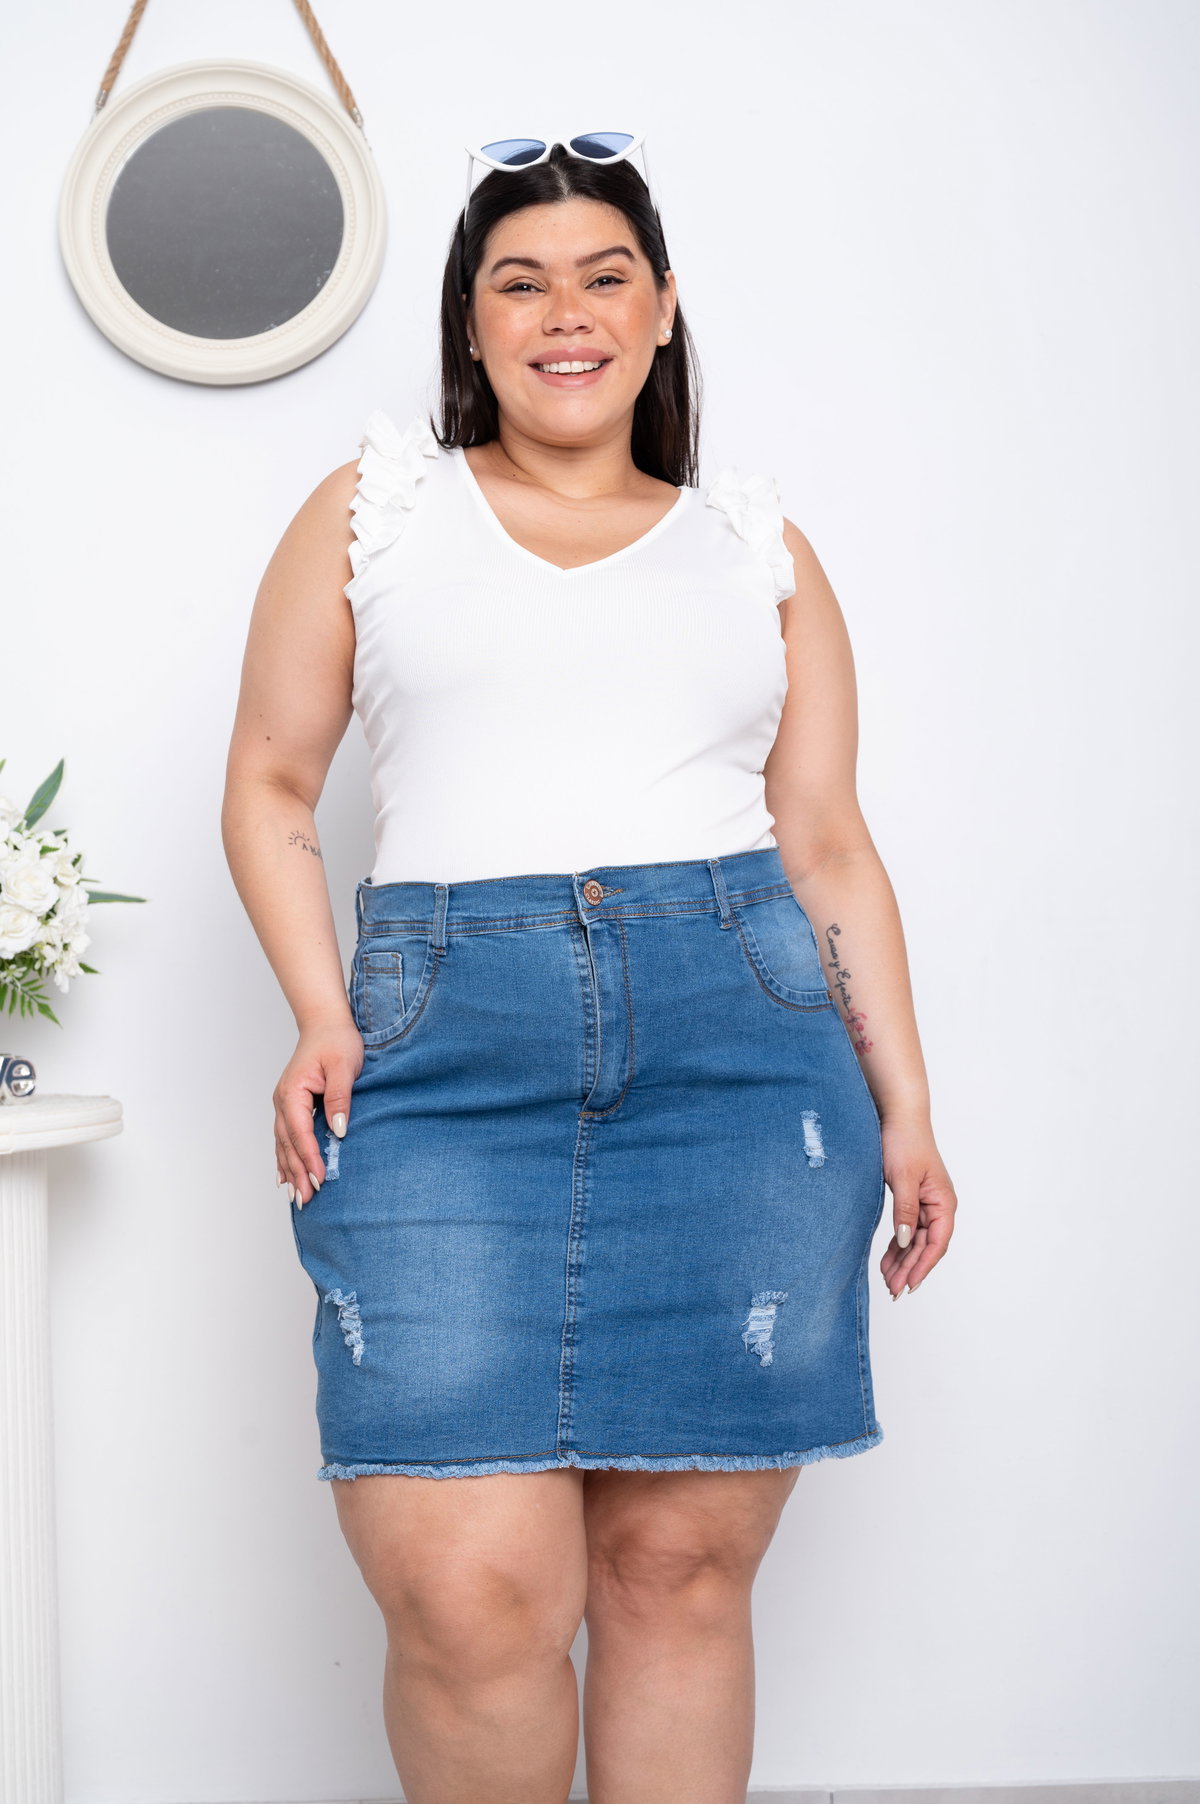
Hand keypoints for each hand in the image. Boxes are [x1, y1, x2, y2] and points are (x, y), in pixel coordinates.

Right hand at [274, 1014, 362, 1205]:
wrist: (326, 1024)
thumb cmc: (336, 1041)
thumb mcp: (344, 1066)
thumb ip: (340, 1098)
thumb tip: (338, 1130)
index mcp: (293, 1092)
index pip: (300, 1132)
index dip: (309, 1158)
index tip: (320, 1180)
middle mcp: (283, 1101)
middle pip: (288, 1144)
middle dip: (297, 1173)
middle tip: (307, 1200)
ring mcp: (284, 1105)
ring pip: (283, 1144)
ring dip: (289, 1171)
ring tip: (296, 1198)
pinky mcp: (291, 1107)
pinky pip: (284, 1138)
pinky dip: (284, 1159)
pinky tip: (285, 1177)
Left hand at [878, 1115, 956, 1297]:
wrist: (898, 1116)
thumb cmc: (904, 1141)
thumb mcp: (903, 1177)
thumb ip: (905, 1210)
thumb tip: (907, 1241)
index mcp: (944, 1201)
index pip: (937, 1243)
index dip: (923, 1266)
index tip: (909, 1285)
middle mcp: (938, 1205)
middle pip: (927, 1246)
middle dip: (910, 1269)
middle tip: (893, 1291)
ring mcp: (925, 1204)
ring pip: (917, 1241)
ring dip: (904, 1261)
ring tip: (888, 1281)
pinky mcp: (912, 1200)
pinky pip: (908, 1230)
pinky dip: (898, 1247)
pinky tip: (888, 1261)